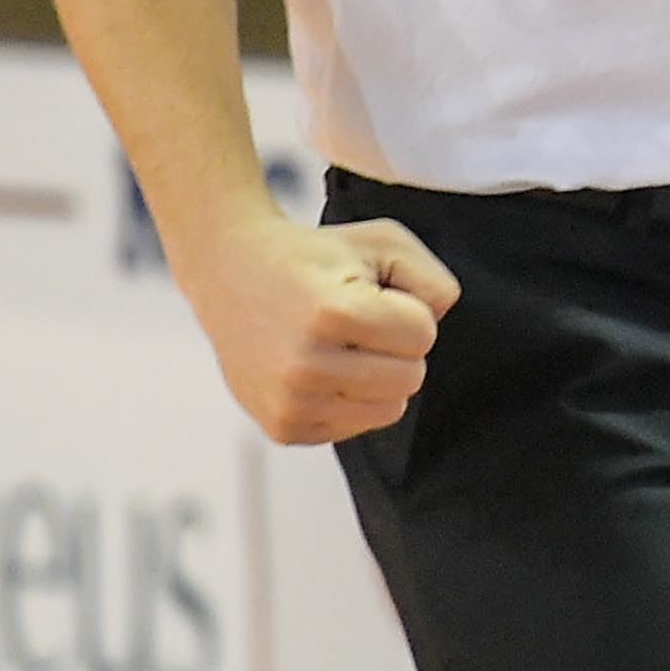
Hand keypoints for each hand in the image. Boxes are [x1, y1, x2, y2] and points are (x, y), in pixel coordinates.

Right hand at [166, 207, 456, 443]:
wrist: (232, 274)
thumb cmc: (317, 258)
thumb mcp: (384, 242)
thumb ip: (434, 281)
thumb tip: (437, 325)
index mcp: (331, 313)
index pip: (424, 335)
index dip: (408, 311)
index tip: (372, 296)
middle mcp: (305, 365)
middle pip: (411, 378)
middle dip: (397, 348)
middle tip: (357, 324)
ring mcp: (290, 403)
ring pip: (389, 410)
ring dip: (378, 378)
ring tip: (341, 346)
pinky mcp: (282, 428)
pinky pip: (356, 426)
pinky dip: (351, 400)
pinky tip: (321, 369)